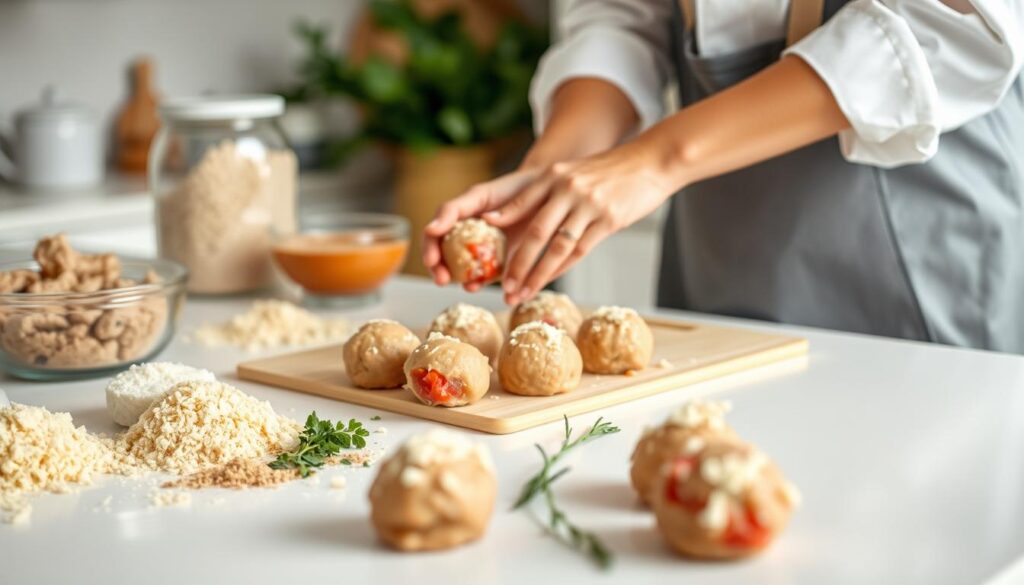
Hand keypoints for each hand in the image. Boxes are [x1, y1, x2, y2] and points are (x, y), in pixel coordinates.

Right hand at [422, 167, 544, 291]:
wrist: (548, 193)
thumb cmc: (511, 189)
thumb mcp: (481, 195)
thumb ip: (454, 210)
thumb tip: (430, 229)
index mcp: (457, 221)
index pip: (434, 238)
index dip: (429, 251)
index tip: (431, 262)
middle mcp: (468, 239)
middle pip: (446, 260)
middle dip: (441, 272)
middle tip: (443, 280)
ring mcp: (487, 253)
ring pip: (469, 273)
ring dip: (467, 282)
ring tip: (470, 286)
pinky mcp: (508, 263)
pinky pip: (498, 278)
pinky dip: (497, 286)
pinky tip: (500, 290)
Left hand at [487, 141, 676, 303]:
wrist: (650, 161)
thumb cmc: (608, 172)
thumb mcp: (572, 173)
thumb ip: (548, 192)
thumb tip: (515, 218)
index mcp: (553, 175)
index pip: (519, 207)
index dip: (502, 231)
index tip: (488, 247)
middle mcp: (567, 188)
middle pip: (535, 233)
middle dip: (517, 263)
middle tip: (505, 286)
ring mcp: (588, 204)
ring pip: (556, 247)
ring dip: (537, 274)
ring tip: (523, 292)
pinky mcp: (608, 219)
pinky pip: (580, 249)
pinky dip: (562, 268)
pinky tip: (550, 280)